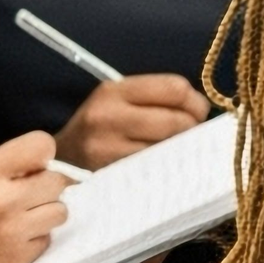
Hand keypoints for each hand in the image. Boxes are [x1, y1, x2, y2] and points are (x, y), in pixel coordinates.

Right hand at [0, 132, 67, 262]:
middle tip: (21, 195)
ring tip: (16, 218)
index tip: (32, 165)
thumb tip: (38, 166)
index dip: (41, 154)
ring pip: (60, 211)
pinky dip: (35, 237)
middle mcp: (3, 201)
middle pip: (57, 181)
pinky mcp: (21, 258)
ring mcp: (15, 232)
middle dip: (43, 185)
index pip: (41, 146)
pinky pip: (48, 238)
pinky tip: (8, 240)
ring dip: (45, 212)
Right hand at [53, 72, 207, 170]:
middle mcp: (109, 116)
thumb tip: (203, 111)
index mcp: (113, 90)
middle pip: (179, 120)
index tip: (198, 113)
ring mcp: (109, 148)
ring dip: (185, 151)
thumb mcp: (117, 103)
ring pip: (172, 148)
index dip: (195, 102)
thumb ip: (155, 99)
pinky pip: (159, 170)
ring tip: (177, 151)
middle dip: (194, 129)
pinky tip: (165, 166)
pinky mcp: (114, 174)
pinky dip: (171, 168)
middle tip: (192, 137)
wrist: (61, 162)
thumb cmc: (100, 131)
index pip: (175, 88)